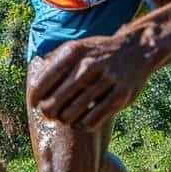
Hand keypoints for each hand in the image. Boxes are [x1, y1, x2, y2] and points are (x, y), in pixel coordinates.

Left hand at [27, 34, 151, 129]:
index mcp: (73, 52)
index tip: (35, 104)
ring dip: (65, 120)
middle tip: (50, 114)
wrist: (138, 48)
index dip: (35, 98)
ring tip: (65, 118)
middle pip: (54, 102)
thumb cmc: (100, 51)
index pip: (42, 83)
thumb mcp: (77, 47)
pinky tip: (81, 121)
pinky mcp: (120, 97)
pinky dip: (82, 124)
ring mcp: (105, 81)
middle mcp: (88, 65)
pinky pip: (91, 120)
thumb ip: (55, 62)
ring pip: (71, 114)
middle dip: (48, 112)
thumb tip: (32, 83)